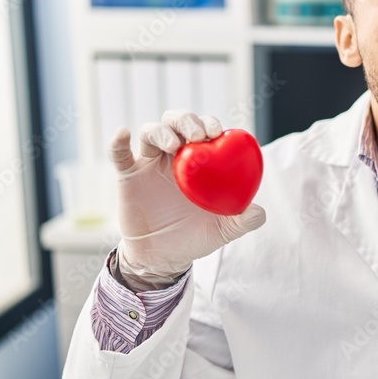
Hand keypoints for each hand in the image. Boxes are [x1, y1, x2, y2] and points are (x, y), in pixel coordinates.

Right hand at [110, 110, 266, 286]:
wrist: (164, 257)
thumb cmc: (195, 236)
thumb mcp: (223, 230)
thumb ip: (242, 220)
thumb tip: (259, 212)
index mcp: (199, 160)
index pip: (204, 129)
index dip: (210, 123)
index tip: (217, 132)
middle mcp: (174, 155)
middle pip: (177, 122)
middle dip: (188, 121)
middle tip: (198, 135)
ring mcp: (150, 163)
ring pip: (151, 131)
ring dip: (162, 131)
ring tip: (174, 145)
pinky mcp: (128, 176)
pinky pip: (119, 154)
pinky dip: (118, 142)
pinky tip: (123, 135)